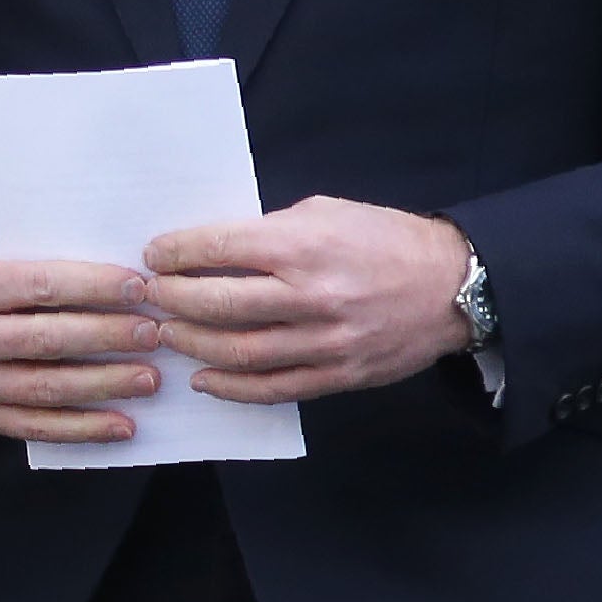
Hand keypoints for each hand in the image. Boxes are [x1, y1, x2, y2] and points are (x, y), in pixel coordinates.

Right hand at [0, 244, 162, 444]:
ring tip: (149, 377)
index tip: (137, 288)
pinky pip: (36, 426)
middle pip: (47, 340)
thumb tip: (113, 276)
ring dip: (104, 385)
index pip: (38, 286)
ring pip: (46, 388)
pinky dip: (83, 427)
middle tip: (153, 333)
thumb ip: (35, 265)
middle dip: (107, 337)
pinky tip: (123, 425)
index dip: (92, 287)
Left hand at [144, 198, 473, 403]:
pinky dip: (229, 387)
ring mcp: (324, 342)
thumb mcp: (324, 213)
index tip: (153, 255)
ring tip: (167, 333)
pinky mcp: (337, 376)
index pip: (219, 248)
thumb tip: (211, 250)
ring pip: (237, 352)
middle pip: (218, 304)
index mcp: (304, 244)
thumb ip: (269, 232)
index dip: (175, 253)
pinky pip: (271, 389)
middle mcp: (311, 295)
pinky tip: (203, 378)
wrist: (452, 286)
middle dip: (172, 300)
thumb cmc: (384, 240)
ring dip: (191, 344)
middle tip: (149, 296)